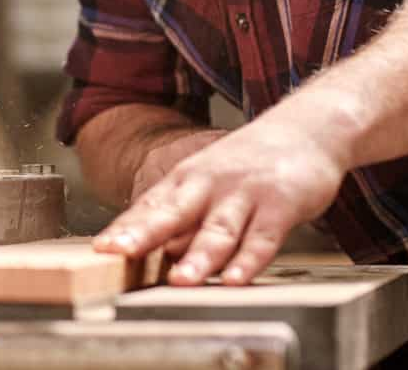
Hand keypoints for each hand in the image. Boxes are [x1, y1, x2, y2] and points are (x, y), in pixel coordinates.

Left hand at [92, 111, 346, 286]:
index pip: (150, 205)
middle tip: (118, 254)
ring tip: (180, 281)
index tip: (101, 248)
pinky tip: (235, 279)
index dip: (125, 228)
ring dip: (199, 256)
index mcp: (189, 177)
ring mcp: (246, 193)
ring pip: (218, 229)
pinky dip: (249, 260)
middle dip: (145, 234)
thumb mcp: (209, 177)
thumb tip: (149, 254)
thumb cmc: (251, 161)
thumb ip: (183, 216)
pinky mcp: (280, 204)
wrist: (306, 127)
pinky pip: (263, 237)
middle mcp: (212, 183)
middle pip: (174, 212)